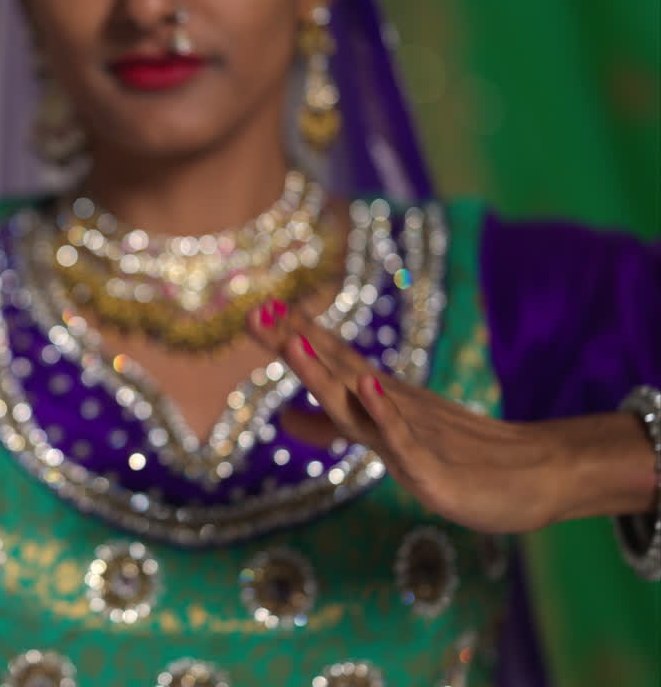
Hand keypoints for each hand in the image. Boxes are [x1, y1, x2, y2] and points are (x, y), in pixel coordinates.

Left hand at [246, 300, 572, 533]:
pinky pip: (403, 436)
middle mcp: (388, 405)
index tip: (256, 307)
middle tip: (254, 314)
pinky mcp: (430, 464)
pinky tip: (368, 387)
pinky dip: (384, 412)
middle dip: (294, 342)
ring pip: (359, 400)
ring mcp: (410, 431)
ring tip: (294, 341)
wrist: (530, 477)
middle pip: (334, 369)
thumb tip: (281, 418)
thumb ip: (331, 427)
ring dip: (325, 371)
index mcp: (375, 398)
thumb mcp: (380, 440)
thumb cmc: (451, 456)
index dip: (292, 334)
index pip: (330, 358)